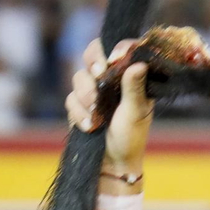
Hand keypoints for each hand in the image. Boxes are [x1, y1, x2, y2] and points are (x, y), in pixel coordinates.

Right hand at [66, 38, 151, 176]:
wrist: (113, 162)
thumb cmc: (131, 137)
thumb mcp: (136, 112)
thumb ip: (135, 87)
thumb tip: (138, 64)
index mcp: (129, 74)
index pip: (122, 48)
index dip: (118, 48)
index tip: (116, 59)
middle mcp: (110, 77)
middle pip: (93, 51)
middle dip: (94, 61)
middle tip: (99, 74)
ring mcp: (92, 88)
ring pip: (79, 76)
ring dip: (86, 95)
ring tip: (97, 116)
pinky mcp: (78, 103)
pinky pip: (71, 99)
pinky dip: (79, 113)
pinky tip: (90, 127)